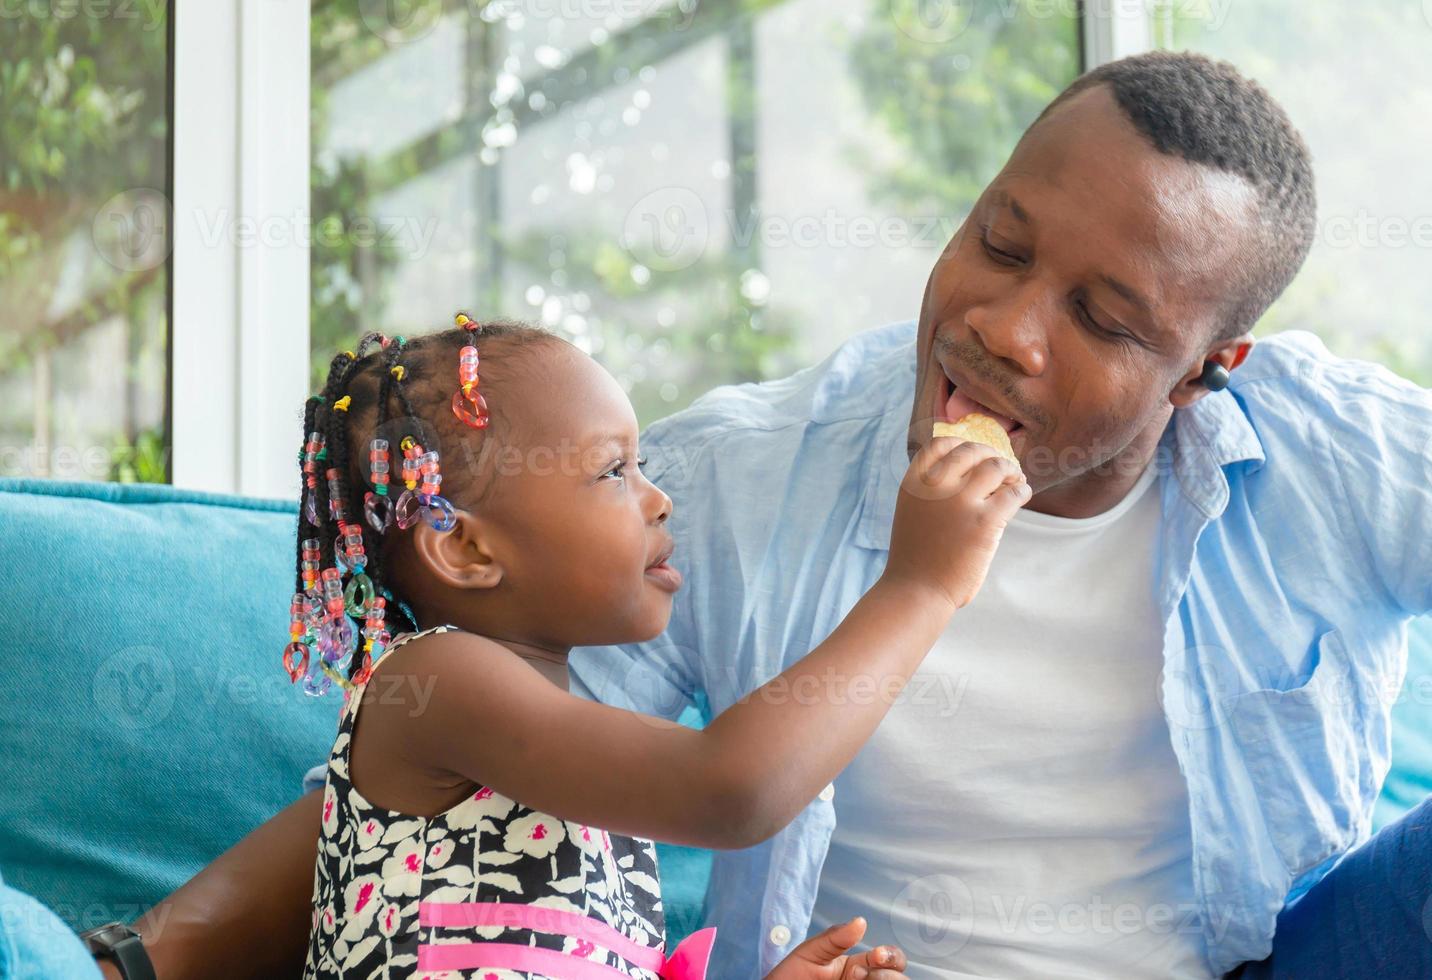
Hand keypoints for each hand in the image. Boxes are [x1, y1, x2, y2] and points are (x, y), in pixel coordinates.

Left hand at [764, 917, 909, 979]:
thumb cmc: (789, 979)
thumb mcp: (809, 954)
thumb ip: (834, 938)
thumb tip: (860, 922)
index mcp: (857, 968)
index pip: (890, 959)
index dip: (890, 956)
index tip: (875, 955)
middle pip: (900, 978)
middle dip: (888, 975)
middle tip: (865, 976)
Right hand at [881, 436, 1029, 609]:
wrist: (917, 591)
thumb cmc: (917, 558)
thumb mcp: (913, 513)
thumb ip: (932, 491)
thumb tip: (970, 473)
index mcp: (914, 483)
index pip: (939, 444)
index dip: (960, 444)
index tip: (974, 453)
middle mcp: (935, 486)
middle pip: (972, 450)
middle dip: (990, 455)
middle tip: (1002, 466)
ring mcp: (960, 502)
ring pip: (996, 467)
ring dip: (1010, 470)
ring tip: (1016, 479)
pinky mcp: (985, 522)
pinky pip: (1013, 494)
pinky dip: (1021, 491)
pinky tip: (1022, 494)